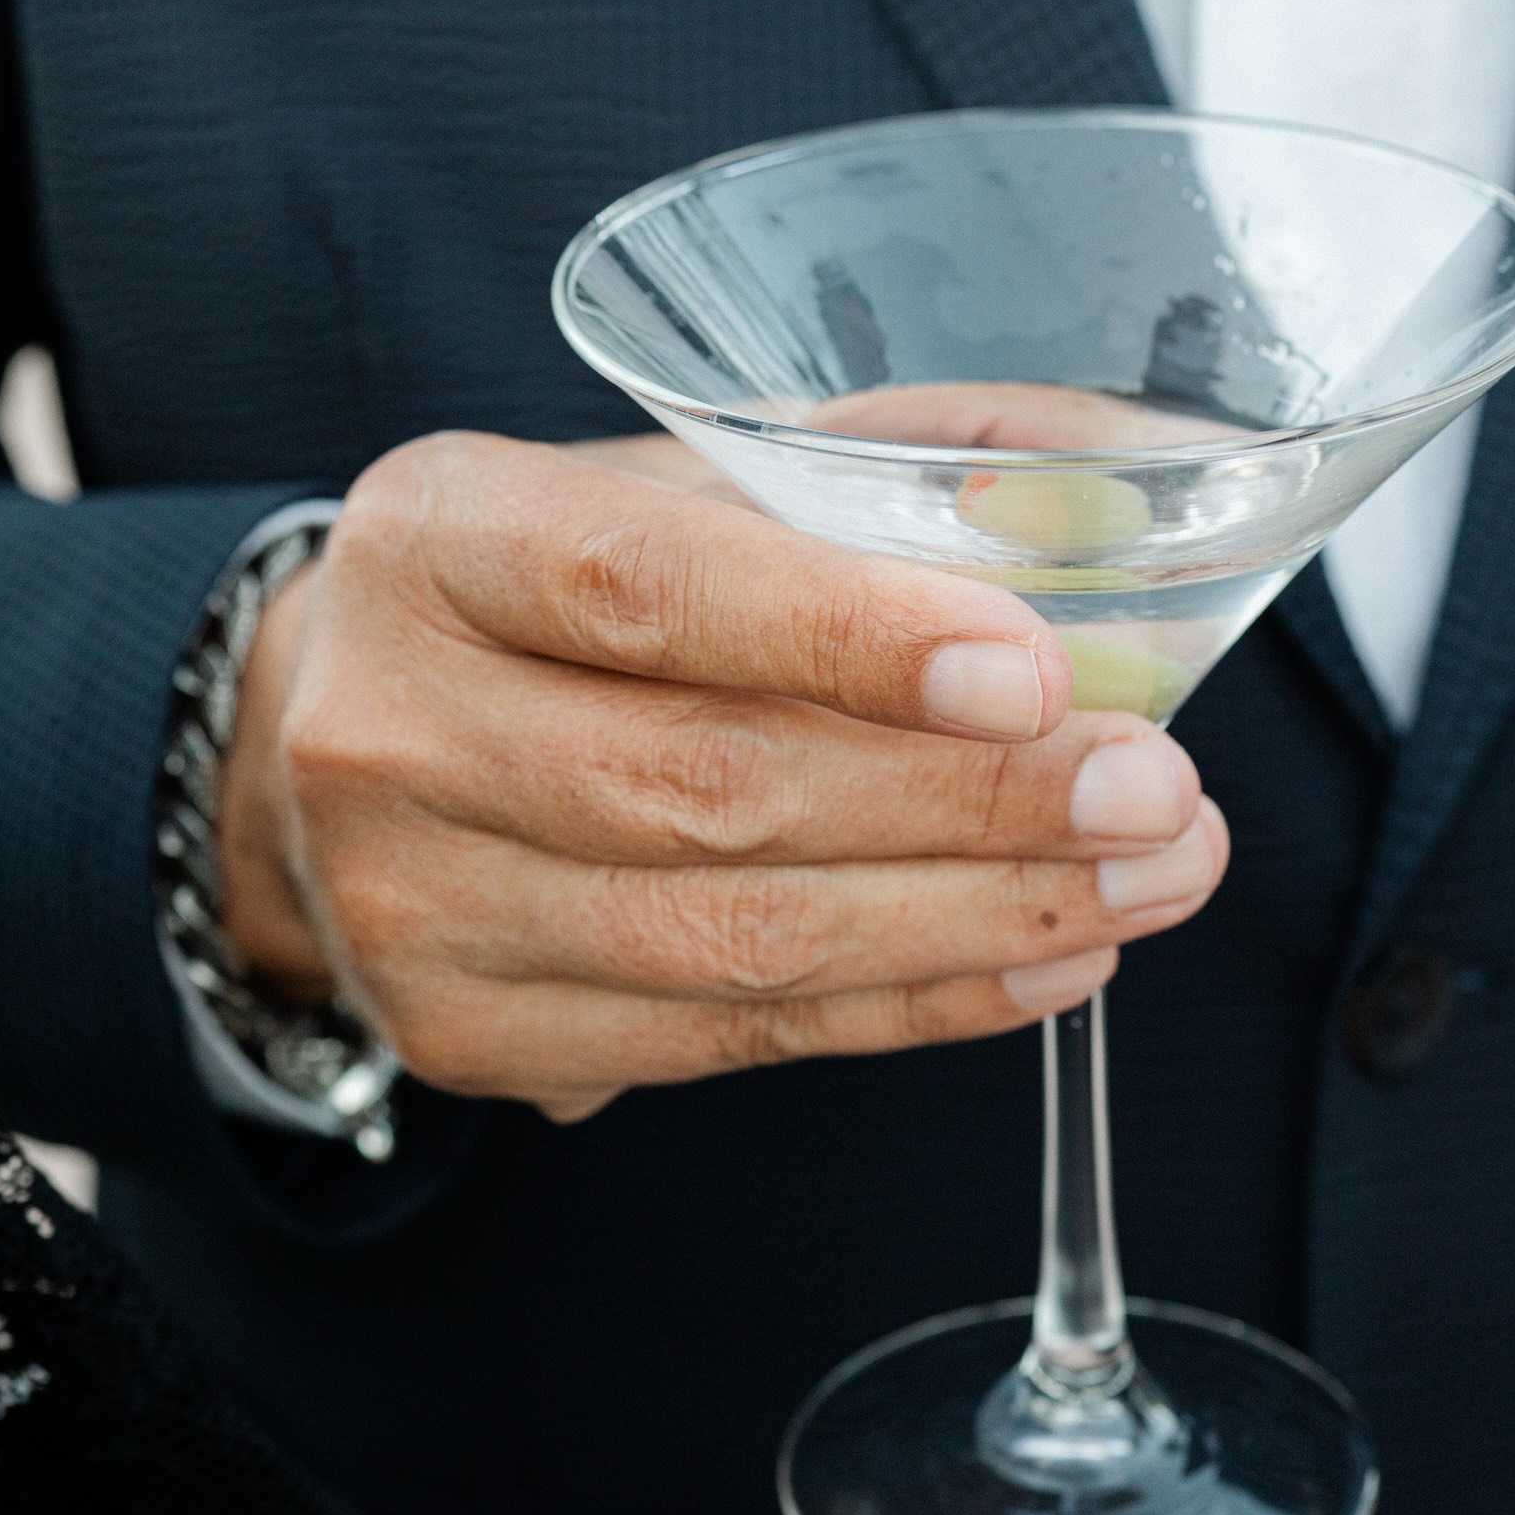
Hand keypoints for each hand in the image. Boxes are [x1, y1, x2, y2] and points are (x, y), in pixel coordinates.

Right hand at [218, 430, 1227, 1121]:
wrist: (357, 733)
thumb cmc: (562, 590)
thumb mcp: (681, 480)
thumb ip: (885, 472)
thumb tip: (1135, 481)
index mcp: (439, 538)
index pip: (647, 589)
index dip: (848, 637)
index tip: (1035, 669)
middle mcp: (388, 725)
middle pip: (709, 789)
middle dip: (970, 802)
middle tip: (1158, 792)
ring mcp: (409, 903)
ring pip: (733, 941)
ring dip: (975, 919)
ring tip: (1148, 878)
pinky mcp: (462, 1035)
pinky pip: (727, 1042)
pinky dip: (910, 1004)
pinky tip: (1043, 955)